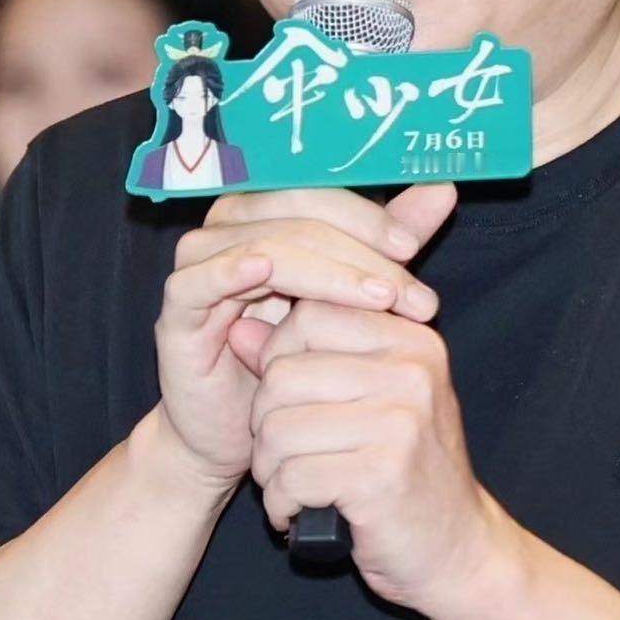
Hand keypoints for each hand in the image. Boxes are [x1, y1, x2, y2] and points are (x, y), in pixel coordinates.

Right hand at [154, 184, 456, 493]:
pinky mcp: (177, 307)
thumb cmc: (296, 358)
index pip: (321, 189)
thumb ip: (388, 242)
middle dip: (360, 250)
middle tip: (405, 289)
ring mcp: (199, 262)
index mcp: (269, 209)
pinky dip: (234, 270)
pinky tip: (269, 275)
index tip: (413, 249)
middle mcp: (229, 225)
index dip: (368, 214)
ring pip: (267, 244)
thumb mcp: (352, 296)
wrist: (240, 431)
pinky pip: (202, 278)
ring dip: (328, 272)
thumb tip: (442, 188)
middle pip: (298, 213)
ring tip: (377, 300)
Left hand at [239, 292, 500, 614]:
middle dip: (264, 423)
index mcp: (411, 342)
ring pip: (278, 429)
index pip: (310, 316)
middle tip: (282, 456)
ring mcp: (399, 424)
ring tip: (291, 487)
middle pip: (282, 374)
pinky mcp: (379, 477)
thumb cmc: (406, 471)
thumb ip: (305, 359)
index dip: (276, 356)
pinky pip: (290, 478)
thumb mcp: (366, 401)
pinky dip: (281, 503)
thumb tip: (239, 327)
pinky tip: (298, 513)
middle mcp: (411, 373)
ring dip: (269, 469)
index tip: (288, 400)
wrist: (458, 549)